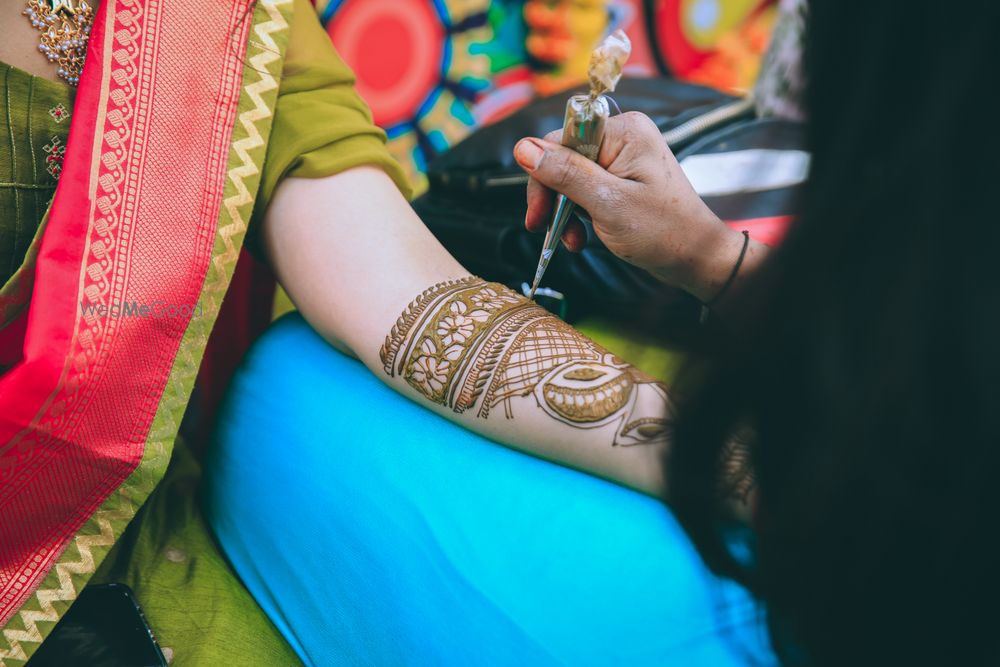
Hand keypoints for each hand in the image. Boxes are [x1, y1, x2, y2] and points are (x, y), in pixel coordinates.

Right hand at [513, 111, 750, 301]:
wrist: (696, 258)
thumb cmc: (662, 232)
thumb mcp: (607, 204)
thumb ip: (565, 173)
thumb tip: (523, 148)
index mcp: (623, 131)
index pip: (561, 139)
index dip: (543, 174)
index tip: (538, 212)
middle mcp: (623, 136)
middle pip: (563, 157)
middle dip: (553, 196)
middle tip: (544, 228)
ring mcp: (623, 157)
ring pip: (571, 177)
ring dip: (565, 211)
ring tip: (572, 240)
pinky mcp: (622, 178)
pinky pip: (586, 188)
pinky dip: (579, 214)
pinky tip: (582, 236)